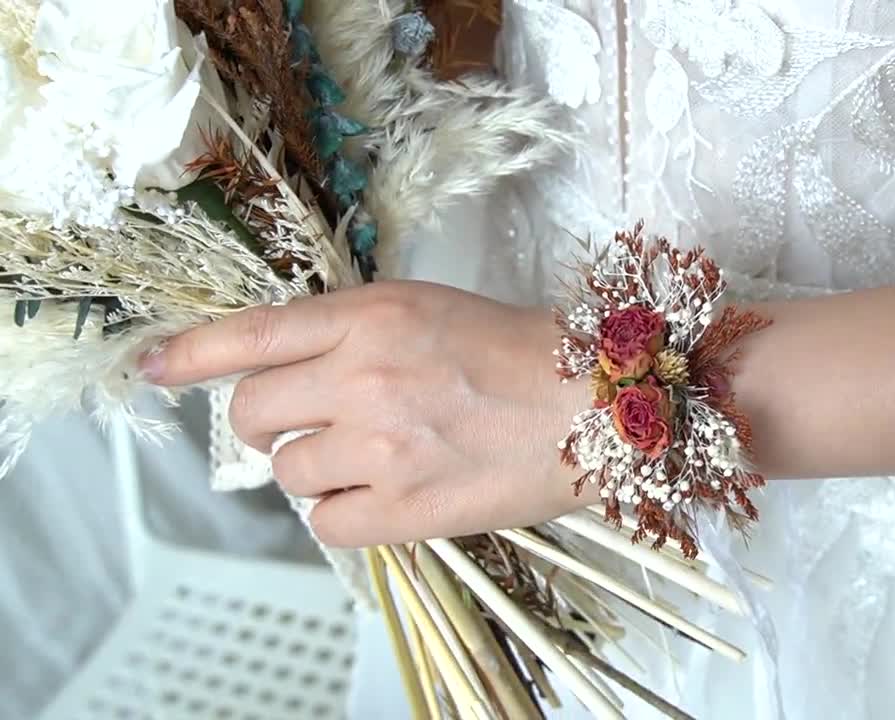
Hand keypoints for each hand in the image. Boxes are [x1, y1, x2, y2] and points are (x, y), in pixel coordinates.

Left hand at [144, 281, 591, 546]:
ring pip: (286, 471)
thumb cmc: (516, 353)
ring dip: (314, 467)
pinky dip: (343, 511)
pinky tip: (384, 492)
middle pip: (251, 414)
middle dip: (269, 421)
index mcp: (370, 318)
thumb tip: (276, 365)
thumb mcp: (424, 309)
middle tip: (314, 422)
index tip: (153, 368)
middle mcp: (367, 379)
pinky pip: (325, 522)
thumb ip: (346, 331)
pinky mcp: (408, 509)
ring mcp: (385, 447)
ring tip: (373, 455)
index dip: (190, 354)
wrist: (592, 406)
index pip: (251, 336)